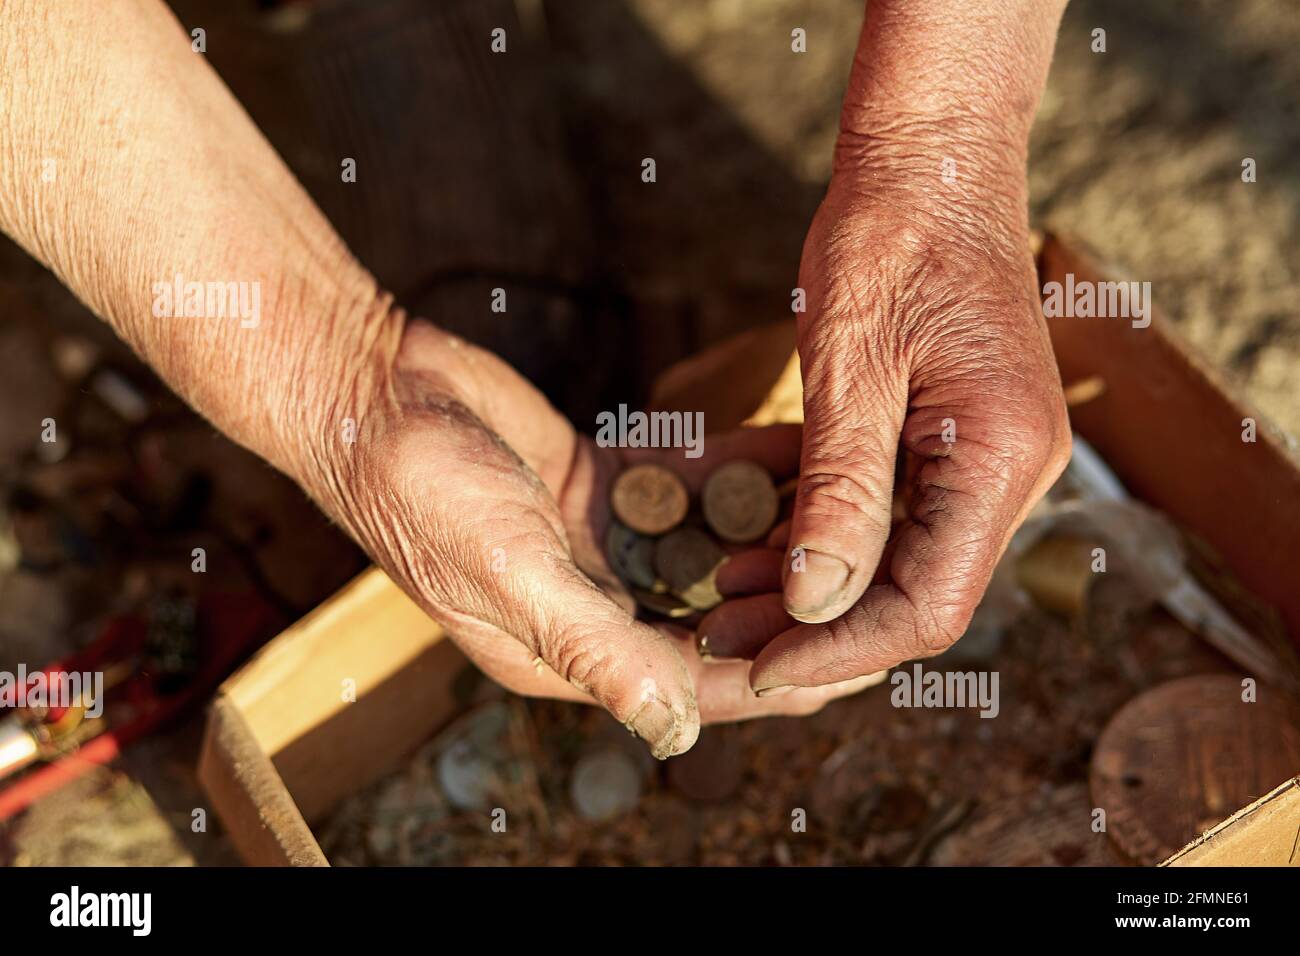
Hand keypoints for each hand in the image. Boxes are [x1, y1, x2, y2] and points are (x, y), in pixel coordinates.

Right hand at [307, 318, 874, 757]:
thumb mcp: (508, 572)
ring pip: (712, 550)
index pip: (698, 683)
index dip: (785, 674)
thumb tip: (678, 733)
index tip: (868, 660)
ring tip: (863, 516)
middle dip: (796, 607)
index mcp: (568, 651)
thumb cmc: (420, 490)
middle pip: (719, 620)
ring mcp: (601, 542)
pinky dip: (739, 472)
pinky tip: (800, 452)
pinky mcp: (604, 482)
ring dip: (778, 536)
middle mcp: (593, 603)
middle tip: (885, 585)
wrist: (367, 390)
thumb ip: (596, 647)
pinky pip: (688, 484)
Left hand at [702, 154, 1069, 692]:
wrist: (928, 162)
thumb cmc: (889, 238)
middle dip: (815, 627)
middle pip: (913, 594)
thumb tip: (814, 602)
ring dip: (810, 587)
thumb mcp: (851, 366)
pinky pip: (890, 515)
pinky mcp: (951, 441)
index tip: (757, 666)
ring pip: (896, 562)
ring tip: (720, 595)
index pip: (928, 605)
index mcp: (999, 459)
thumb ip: (840, 491)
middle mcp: (1009, 474)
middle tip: (719, 636)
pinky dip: (821, 534)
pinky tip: (752, 542)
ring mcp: (984, 458)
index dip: (840, 649)